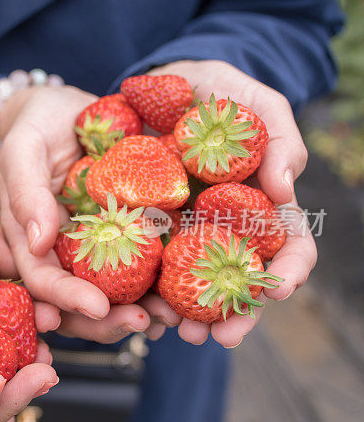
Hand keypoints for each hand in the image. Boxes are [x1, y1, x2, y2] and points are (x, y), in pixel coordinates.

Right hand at [0, 86, 150, 342]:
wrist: (67, 109)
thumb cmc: (37, 125)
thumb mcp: (24, 148)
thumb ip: (25, 192)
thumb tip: (39, 243)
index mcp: (30, 239)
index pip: (42, 279)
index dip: (66, 298)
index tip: (97, 307)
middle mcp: (61, 253)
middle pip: (77, 302)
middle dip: (108, 321)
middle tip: (142, 323)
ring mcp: (95, 247)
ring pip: (112, 294)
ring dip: (140, 311)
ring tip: (171, 317)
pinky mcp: (127, 234)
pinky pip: (142, 265)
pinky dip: (161, 284)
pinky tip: (184, 291)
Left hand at [141, 60, 316, 346]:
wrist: (157, 84)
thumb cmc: (216, 90)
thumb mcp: (252, 99)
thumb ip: (279, 137)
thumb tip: (285, 188)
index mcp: (259, 204)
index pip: (287, 245)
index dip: (289, 270)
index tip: (279, 288)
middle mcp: (224, 227)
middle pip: (236, 281)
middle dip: (232, 315)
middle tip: (215, 338)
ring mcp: (183, 231)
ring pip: (189, 284)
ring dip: (183, 314)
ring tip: (168, 328)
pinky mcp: (143, 228)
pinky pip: (143, 265)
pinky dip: (140, 290)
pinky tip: (132, 308)